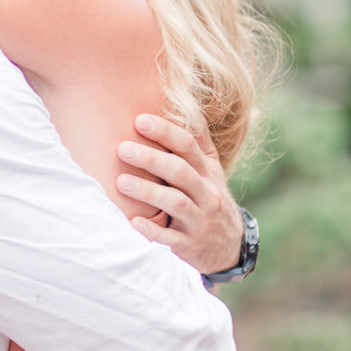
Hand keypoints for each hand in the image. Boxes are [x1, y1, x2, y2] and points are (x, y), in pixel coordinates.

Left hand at [117, 114, 241, 275]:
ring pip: (177, 203)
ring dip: (148, 192)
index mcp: (208, 172)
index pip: (189, 146)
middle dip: (152, 159)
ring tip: (121, 182)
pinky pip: (171, 238)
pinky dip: (153, 231)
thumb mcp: (209, 171)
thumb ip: (197, 141)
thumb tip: (183, 102)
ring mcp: (200, 221)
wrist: (229, 248)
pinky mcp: (190, 246)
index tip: (139, 119)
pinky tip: (132, 222)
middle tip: (122, 148)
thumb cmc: (208, 198)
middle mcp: (207, 194)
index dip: (165, 132)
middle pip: (181, 172)